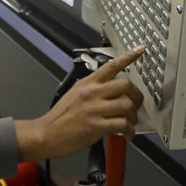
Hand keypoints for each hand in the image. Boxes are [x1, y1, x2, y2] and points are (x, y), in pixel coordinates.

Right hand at [15, 47, 144, 160]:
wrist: (46, 134)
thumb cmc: (59, 118)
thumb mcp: (74, 94)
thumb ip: (92, 89)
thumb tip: (110, 90)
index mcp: (87, 83)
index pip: (111, 65)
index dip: (128, 56)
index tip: (140, 50)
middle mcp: (92, 93)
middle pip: (125, 84)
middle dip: (136, 95)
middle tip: (136, 104)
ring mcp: (94, 109)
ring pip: (126, 105)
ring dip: (133, 116)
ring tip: (130, 122)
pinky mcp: (96, 126)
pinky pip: (122, 125)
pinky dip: (129, 130)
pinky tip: (126, 133)